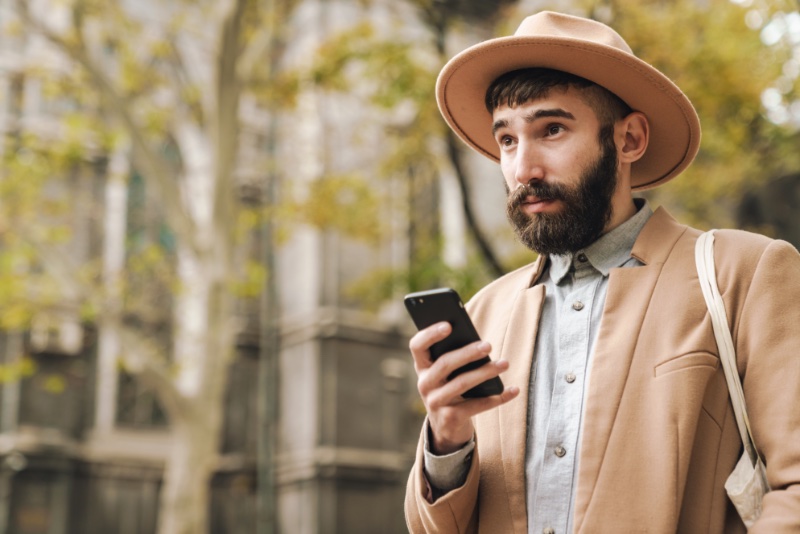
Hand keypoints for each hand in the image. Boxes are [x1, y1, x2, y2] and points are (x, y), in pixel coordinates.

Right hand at [409, 322, 518, 454]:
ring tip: (504, 363)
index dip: (430, 334)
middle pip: (444, 363)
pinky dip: (497, 397)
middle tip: (488, 346)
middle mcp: (424, 384)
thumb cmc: (451, 389)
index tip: (449, 325)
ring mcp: (435, 402)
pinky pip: (477, 405)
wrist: (447, 428)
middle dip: (468, 353)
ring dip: (486, 372)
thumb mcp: (447, 374)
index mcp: (422, 367)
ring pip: (462, 383)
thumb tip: (480, 342)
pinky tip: (513, 390)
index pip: (417, 346)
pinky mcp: (450, 418)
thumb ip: (455, 356)